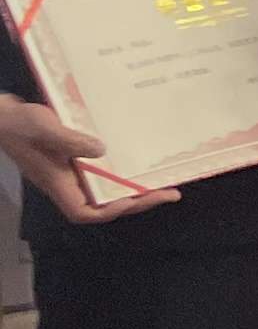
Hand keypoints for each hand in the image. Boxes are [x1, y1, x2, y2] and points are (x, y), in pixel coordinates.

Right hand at [0, 96, 174, 221]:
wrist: (0, 115)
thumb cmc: (17, 123)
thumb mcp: (44, 128)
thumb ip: (70, 141)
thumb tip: (102, 150)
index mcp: (57, 182)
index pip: (84, 212)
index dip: (111, 211)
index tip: (136, 199)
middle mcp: (65, 182)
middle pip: (103, 203)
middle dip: (136, 201)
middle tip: (169, 193)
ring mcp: (68, 172)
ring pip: (104, 188)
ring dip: (132, 186)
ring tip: (162, 180)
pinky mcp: (70, 160)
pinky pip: (99, 172)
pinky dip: (119, 169)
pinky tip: (136, 160)